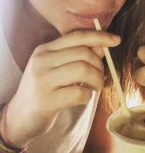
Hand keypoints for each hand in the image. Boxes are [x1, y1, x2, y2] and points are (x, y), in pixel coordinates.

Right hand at [4, 30, 119, 147]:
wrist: (19, 116)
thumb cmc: (45, 88)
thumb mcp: (58, 67)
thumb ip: (78, 55)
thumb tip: (102, 45)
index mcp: (46, 49)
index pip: (78, 36)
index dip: (100, 36)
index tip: (116, 40)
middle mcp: (42, 60)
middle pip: (84, 53)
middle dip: (100, 65)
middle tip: (100, 77)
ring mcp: (42, 80)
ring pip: (84, 70)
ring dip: (97, 80)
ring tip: (95, 87)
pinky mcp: (46, 101)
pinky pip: (79, 93)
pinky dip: (88, 96)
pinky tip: (84, 98)